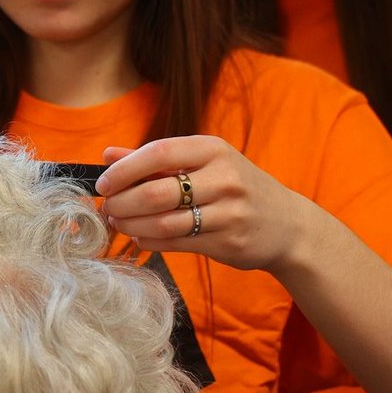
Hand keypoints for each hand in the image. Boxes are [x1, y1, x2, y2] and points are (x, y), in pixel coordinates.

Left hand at [95, 135, 314, 273]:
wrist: (287, 225)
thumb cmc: (234, 188)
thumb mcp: (203, 163)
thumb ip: (155, 160)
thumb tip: (108, 155)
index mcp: (213, 150)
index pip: (159, 153)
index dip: (125, 170)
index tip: (104, 184)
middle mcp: (224, 178)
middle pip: (157, 192)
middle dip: (123, 202)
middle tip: (107, 208)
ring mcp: (229, 212)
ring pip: (165, 221)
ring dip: (132, 225)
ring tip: (118, 223)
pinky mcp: (228, 241)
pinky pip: (177, 243)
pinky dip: (150, 240)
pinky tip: (140, 236)